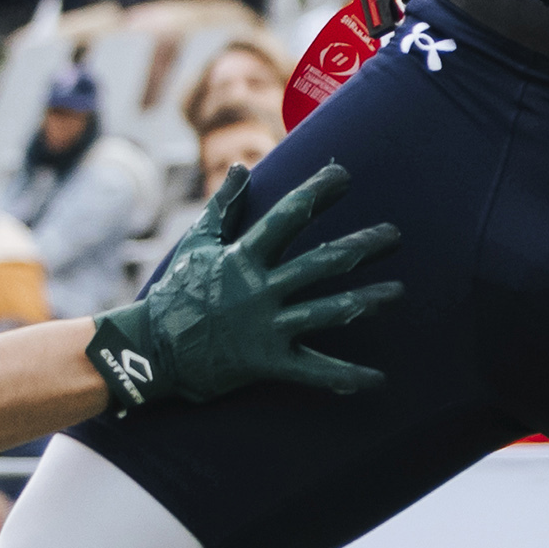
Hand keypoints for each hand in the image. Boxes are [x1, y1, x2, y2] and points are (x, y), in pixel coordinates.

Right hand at [90, 159, 400, 410]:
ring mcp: (266, 327)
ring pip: (327, 311)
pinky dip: (345, 377)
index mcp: (243, 258)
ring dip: (366, 301)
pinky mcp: (267, 362)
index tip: (344, 176)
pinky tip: (377, 380)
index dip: (317, 193)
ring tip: (397, 292)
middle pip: (321, 263)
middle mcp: (259, 289)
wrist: (151, 351)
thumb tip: (242, 167)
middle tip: (394, 236)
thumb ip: (224, 206)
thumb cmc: (176, 294)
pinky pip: (314, 370)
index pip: (287, 217)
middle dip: (361, 247)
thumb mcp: (197, 245)